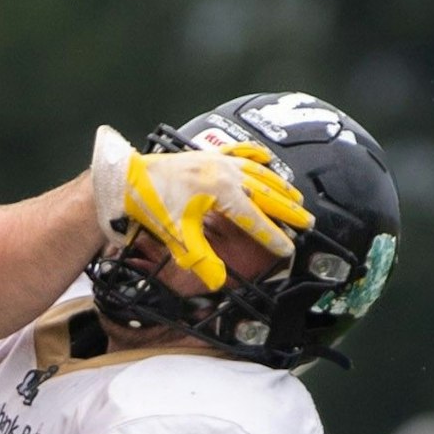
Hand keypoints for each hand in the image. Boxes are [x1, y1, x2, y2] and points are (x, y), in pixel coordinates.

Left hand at [89, 125, 313, 289]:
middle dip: (288, 209)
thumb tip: (219, 282)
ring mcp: (217, 161)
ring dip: (278, 185)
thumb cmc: (152, 204)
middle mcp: (225, 173)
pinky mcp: (207, 155)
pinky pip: (238, 152)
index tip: (288, 248)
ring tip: (295, 196)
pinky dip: (254, 155)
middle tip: (307, 221)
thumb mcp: (177, 236)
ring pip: (258, 172)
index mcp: (222, 193)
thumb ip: (201, 260)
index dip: (273, 236)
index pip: (255, 219)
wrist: (127, 178)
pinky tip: (266, 158)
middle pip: (266, 193)